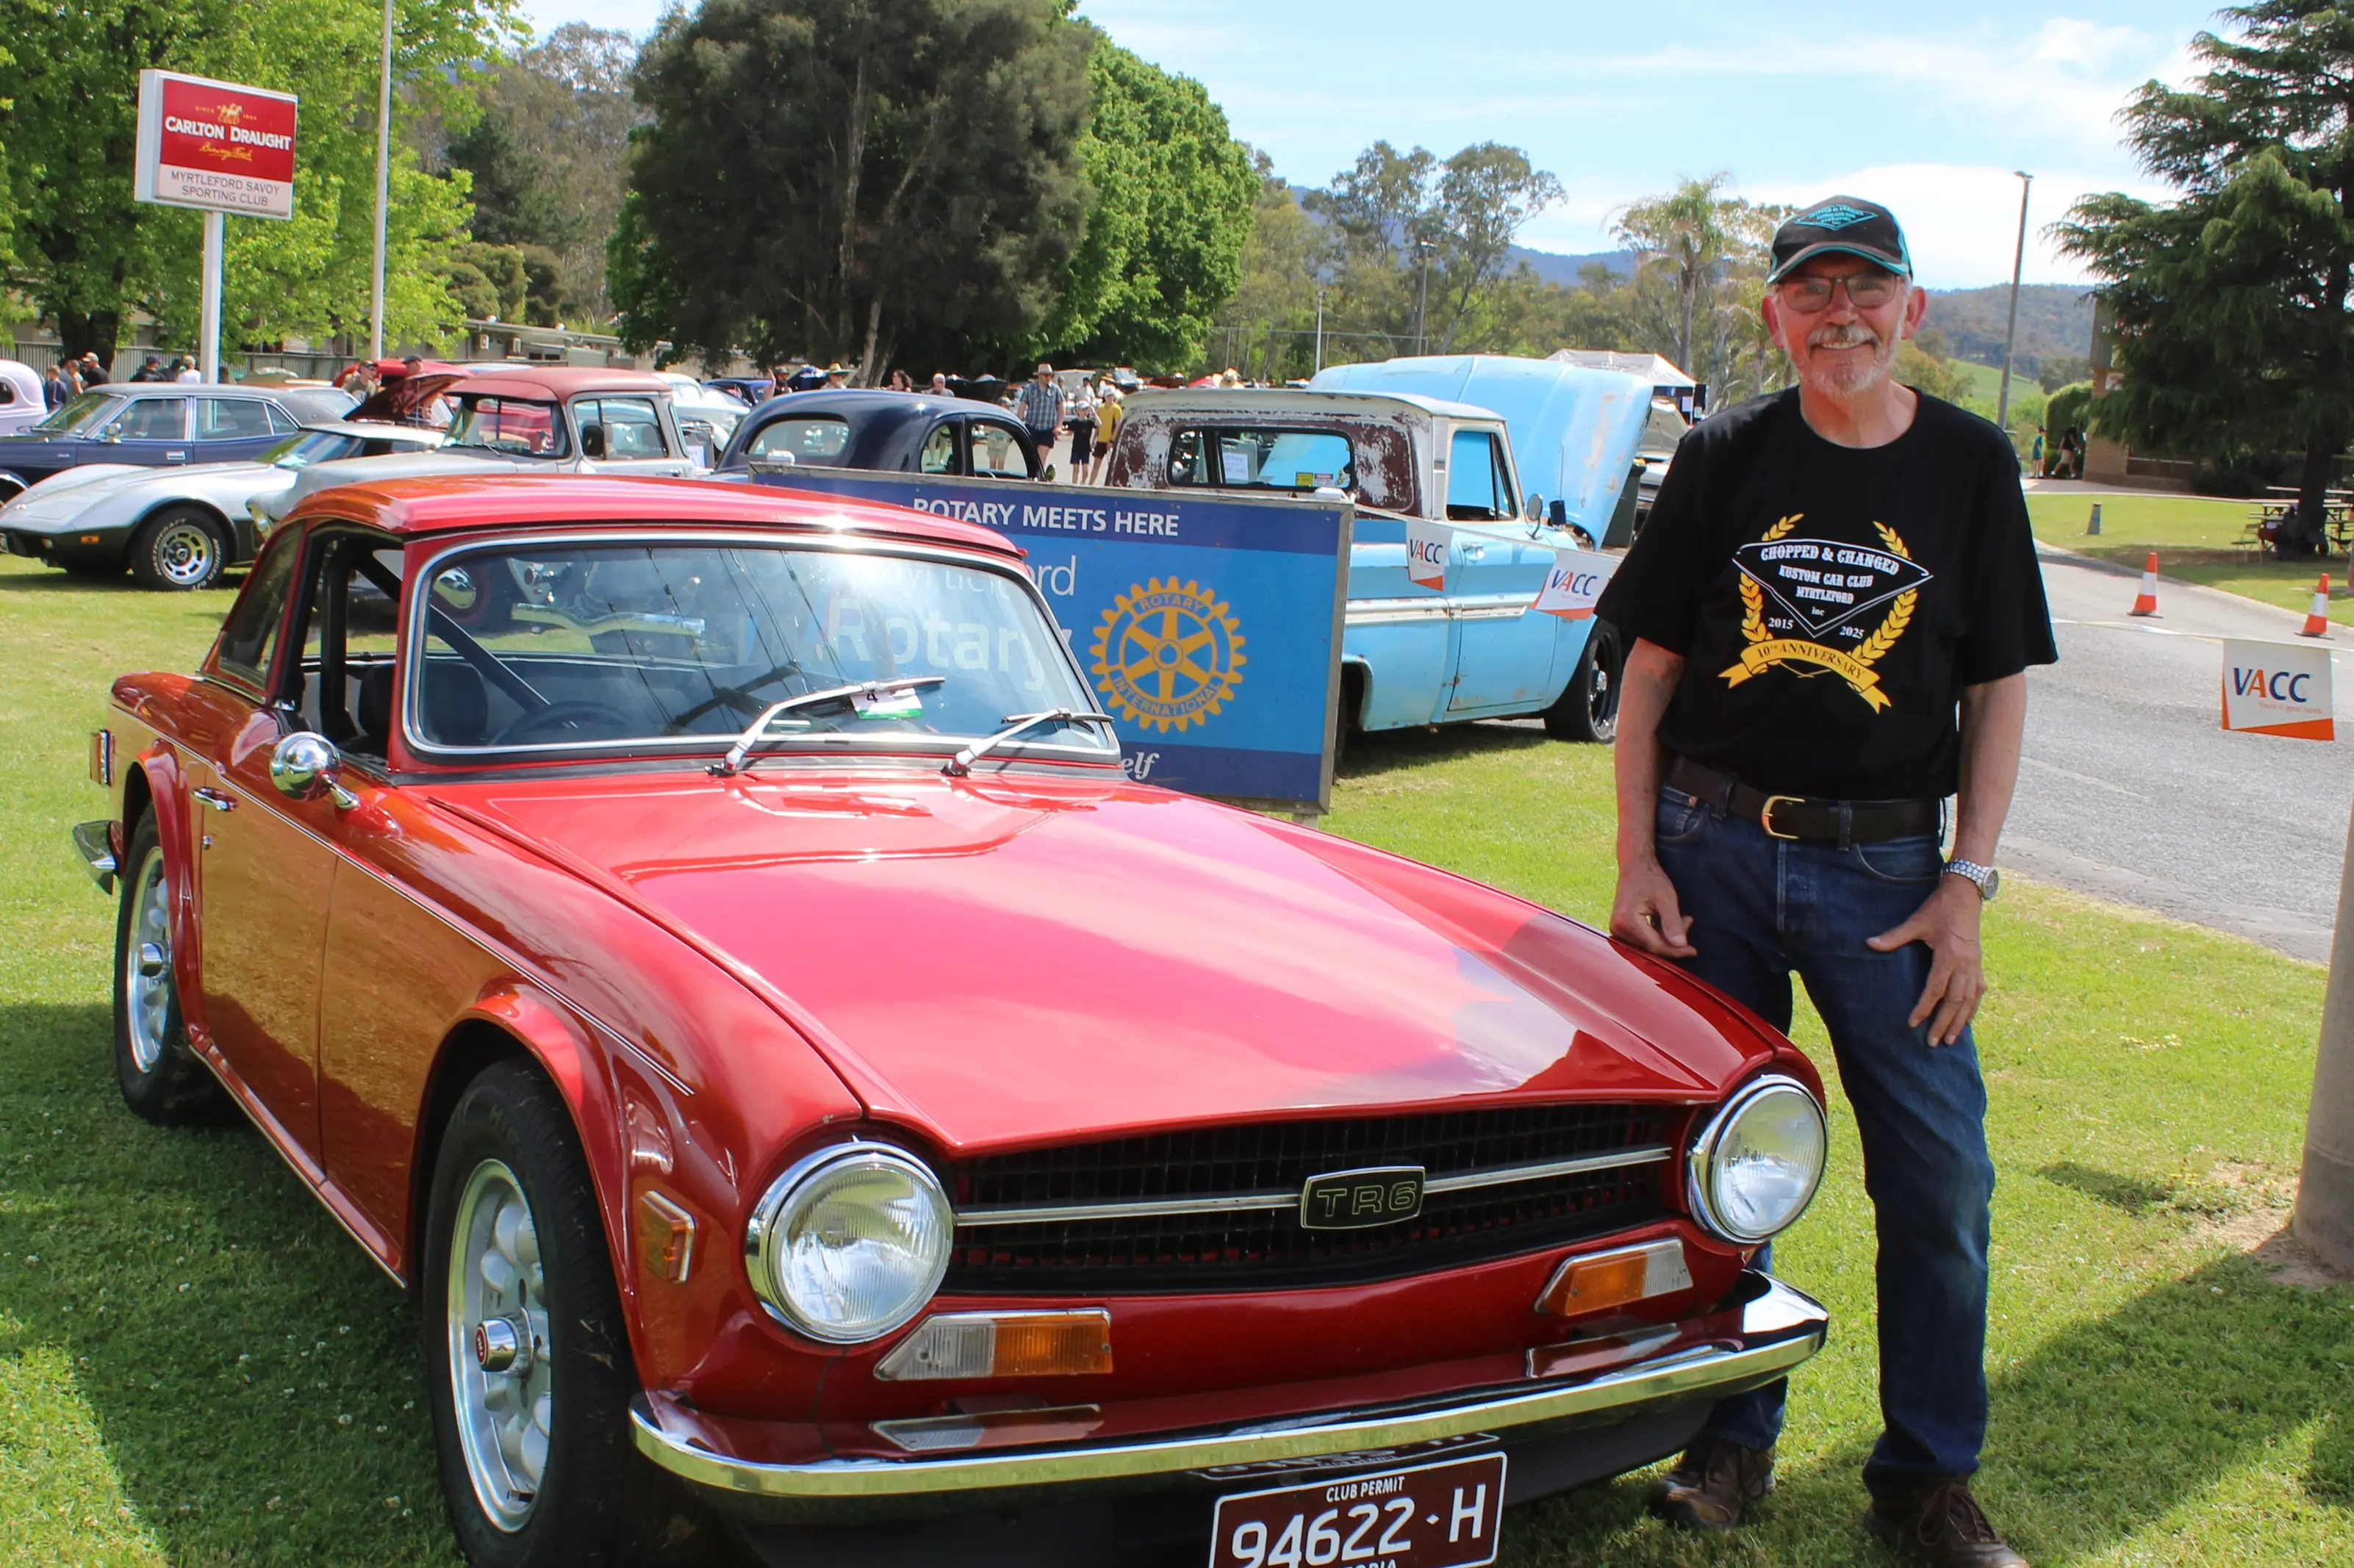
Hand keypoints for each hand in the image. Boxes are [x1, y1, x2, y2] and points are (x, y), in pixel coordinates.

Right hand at [1611, 857, 1695, 958]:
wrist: (1635, 866)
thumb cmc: (1649, 878)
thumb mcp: (1666, 898)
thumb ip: (1673, 923)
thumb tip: (1680, 945)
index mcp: (1626, 921)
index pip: (1655, 945)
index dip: (1676, 950)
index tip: (1693, 950)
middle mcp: (1618, 928)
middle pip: (1652, 946)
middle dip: (1673, 941)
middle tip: (1688, 923)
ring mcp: (1618, 929)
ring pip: (1650, 943)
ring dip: (1668, 936)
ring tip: (1682, 919)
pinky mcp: (1622, 927)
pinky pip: (1644, 938)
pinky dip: (1660, 933)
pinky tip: (1670, 921)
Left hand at [1868, 875, 1985, 1045]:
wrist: (1965, 894)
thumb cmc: (1939, 908)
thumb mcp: (1916, 921)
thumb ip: (1894, 936)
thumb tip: (1869, 943)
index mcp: (1949, 955)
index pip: (1936, 989)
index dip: (1924, 1008)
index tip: (1913, 1023)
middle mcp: (1965, 964)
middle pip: (1955, 1001)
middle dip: (1944, 1023)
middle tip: (1932, 1043)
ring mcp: (1975, 965)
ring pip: (1970, 1000)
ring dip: (1960, 1021)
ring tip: (1950, 1040)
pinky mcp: (1979, 964)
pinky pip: (1978, 992)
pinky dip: (1973, 1008)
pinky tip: (1967, 1021)